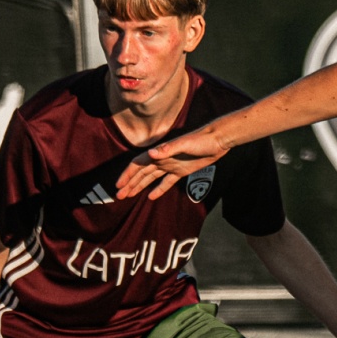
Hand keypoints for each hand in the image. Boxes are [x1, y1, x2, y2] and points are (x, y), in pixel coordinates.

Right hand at [116, 122, 230, 199]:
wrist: (218, 141)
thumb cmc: (201, 140)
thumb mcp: (184, 144)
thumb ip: (167, 149)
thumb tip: (150, 153)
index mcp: (160, 152)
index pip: (138, 165)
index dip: (127, 175)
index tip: (119, 186)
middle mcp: (162, 159)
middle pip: (141, 174)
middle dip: (130, 184)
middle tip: (120, 196)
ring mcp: (171, 166)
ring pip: (151, 178)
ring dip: (139, 187)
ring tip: (129, 196)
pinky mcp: (181, 171)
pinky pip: (166, 182)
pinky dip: (158, 189)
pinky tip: (151, 197)